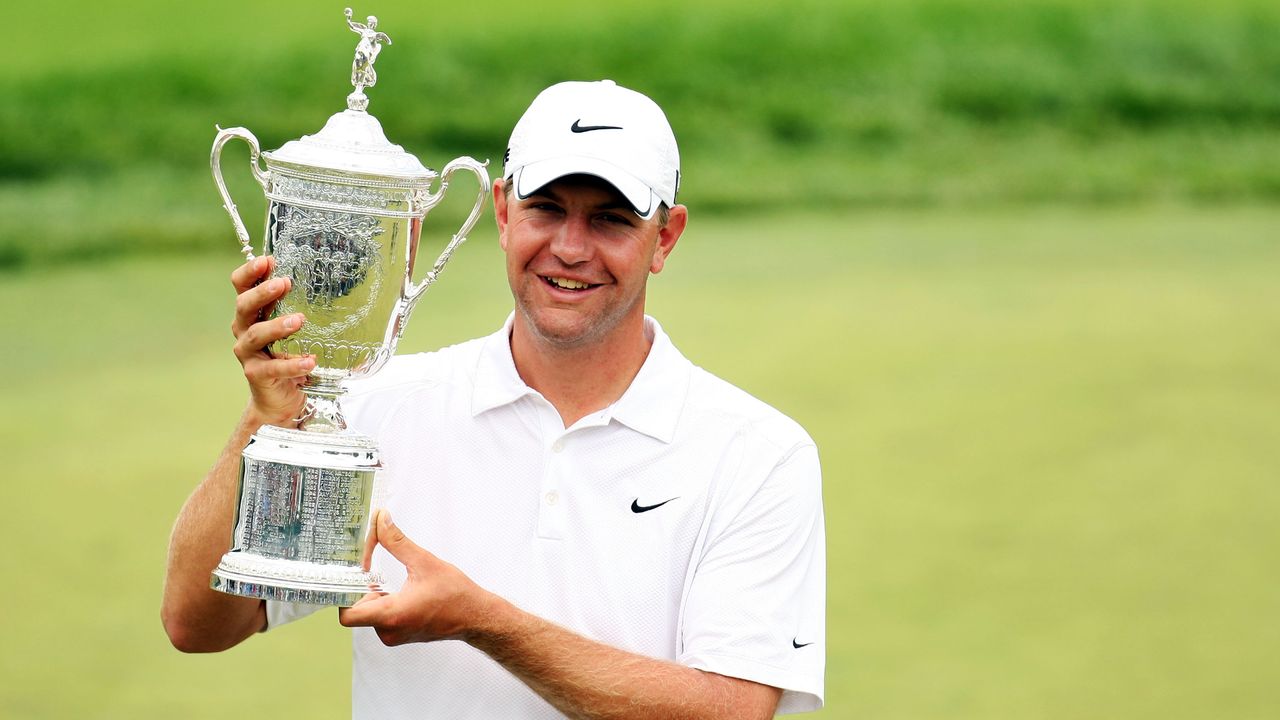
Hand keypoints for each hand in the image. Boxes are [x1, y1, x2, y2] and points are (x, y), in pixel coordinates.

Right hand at [230, 256, 313, 425]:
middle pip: (243, 306)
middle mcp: (244, 330)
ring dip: (276, 325)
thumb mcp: (293, 328)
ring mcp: (248, 353)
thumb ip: (302, 308)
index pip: (241, 286)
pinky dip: (292, 364)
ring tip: (299, 320)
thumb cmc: (288, 355)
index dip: (250, 272)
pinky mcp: (257, 375)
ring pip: (255, 335)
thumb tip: (339, 285)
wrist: (280, 398)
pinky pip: (273, 368)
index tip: (267, 260)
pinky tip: (309, 361)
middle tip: (284, 283)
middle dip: (262, 293)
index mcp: (252, 313)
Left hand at [339, 510, 488, 645]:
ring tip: (383, 575)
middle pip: (356, 609)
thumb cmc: (455, 594)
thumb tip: (381, 521)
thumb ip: (397, 542)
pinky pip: (380, 617)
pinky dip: (383, 600)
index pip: (348, 615)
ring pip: (368, 612)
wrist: (476, 617)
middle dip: (360, 586)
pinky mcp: (400, 633)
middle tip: (367, 565)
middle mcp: (389, 630)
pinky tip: (396, 587)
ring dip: (372, 592)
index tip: (350, 573)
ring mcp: (394, 635)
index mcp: (392, 615)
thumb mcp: (424, 562)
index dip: (342, 593)